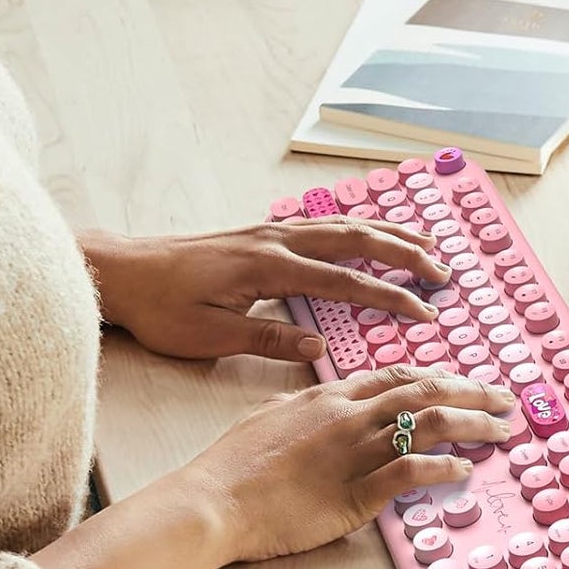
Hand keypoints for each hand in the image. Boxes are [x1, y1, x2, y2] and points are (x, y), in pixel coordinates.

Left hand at [80, 221, 451, 362]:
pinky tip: (375, 230)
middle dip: (406, 255)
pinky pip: (326, 222)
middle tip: (444, 272)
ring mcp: (273, 231)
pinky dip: (360, 224)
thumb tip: (318, 346)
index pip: (346, 281)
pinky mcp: (265, 232)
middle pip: (358, 240)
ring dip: (391, 233)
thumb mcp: (210, 336)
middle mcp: (279, 241)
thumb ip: (268, 338)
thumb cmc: (162, 308)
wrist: (124, 271)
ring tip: (428, 244)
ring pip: (346, 225)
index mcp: (270, 268)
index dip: (389, 297)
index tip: (424, 312)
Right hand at [177, 365, 515, 562]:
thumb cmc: (231, 464)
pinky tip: (465, 470)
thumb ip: (302, 405)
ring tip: (502, 431)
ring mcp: (356, 452)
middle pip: (427, 391)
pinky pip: (413, 472)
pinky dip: (445, 468)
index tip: (467, 382)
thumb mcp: (269, 415)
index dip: (440, 377)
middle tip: (507, 399)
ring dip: (475, 425)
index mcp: (331, 395)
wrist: (212, 501)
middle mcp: (350, 415)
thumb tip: (318, 402)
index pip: (399, 376)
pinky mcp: (357, 493)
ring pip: (430, 424)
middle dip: (475, 392)